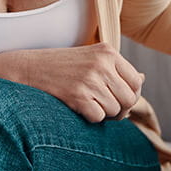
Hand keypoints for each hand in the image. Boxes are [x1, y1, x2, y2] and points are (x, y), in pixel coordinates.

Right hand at [0, 43, 144, 122]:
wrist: (28, 68)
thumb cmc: (62, 66)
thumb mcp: (91, 59)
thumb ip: (116, 69)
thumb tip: (142, 79)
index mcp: (108, 52)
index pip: (136, 81)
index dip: (130, 95)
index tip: (117, 98)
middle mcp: (102, 64)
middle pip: (129, 99)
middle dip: (119, 109)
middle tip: (103, 107)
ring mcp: (90, 79)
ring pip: (114, 110)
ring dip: (102, 113)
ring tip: (87, 103)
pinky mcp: (78, 95)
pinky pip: (98, 117)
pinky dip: (90, 118)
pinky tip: (78, 107)